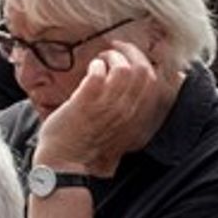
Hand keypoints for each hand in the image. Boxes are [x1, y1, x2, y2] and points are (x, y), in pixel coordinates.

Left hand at [32, 42, 161, 176]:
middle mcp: (126, 112)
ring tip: (100, 61)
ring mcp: (106, 108)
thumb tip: (131, 90)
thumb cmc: (88, 148)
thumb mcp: (118, 133)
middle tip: (113, 52)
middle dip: (128, 53)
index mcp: (136, 118)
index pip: (153, 81)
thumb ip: (128, 114)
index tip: (129, 57)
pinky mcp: (85, 103)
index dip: (142, 62)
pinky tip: (90, 70)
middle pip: (143, 70)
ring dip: (111, 57)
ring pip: (123, 69)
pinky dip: (95, 66)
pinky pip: (98, 73)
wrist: (64, 165)